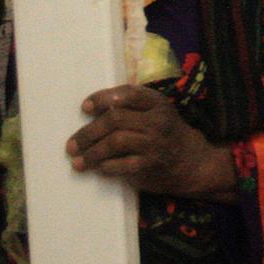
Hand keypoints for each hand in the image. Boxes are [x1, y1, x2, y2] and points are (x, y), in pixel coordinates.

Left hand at [66, 85, 233, 199]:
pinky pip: (122, 165)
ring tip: (77, 161)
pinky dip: (106, 167)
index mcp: (156, 103)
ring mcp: (154, 143)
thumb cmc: (165, 133)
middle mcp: (156, 120)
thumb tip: (91, 111)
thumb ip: (131, 107)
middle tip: (71, 145)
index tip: (85, 108)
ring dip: (92, 152)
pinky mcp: (151, 165)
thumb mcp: (156, 112)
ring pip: (115, 142)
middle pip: (115, 119)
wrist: (191, 162)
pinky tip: (98, 169)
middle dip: (88, 132)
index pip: (126, 94)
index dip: (102, 98)